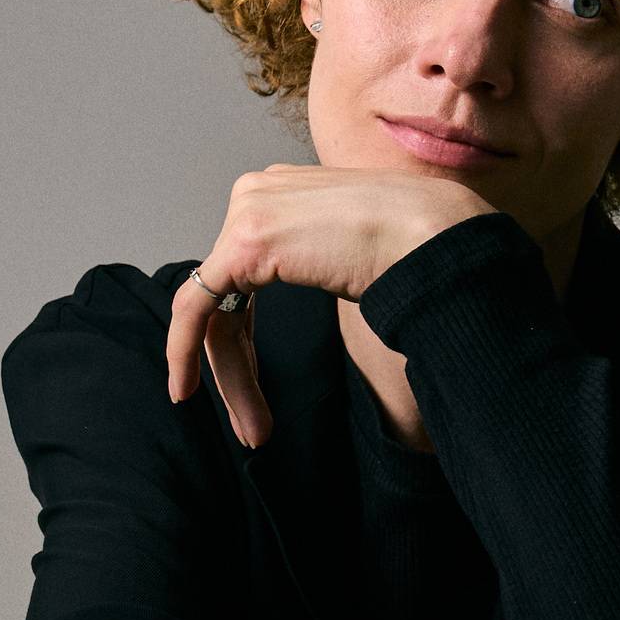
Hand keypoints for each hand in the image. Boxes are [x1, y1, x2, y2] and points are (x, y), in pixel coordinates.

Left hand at [166, 165, 495, 446]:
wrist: (435, 234)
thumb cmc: (417, 247)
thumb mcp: (355, 251)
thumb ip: (325, 258)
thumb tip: (333, 280)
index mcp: (287, 189)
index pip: (247, 270)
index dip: (245, 331)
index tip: (252, 385)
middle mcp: (260, 191)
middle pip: (228, 292)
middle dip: (237, 363)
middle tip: (256, 425)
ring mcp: (249, 211)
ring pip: (214, 307)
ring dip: (231, 375)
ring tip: (255, 430)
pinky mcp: (246, 242)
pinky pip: (197, 306)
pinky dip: (184, 350)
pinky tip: (185, 390)